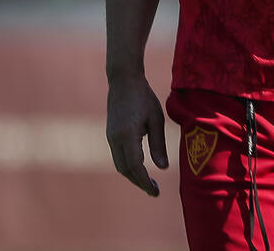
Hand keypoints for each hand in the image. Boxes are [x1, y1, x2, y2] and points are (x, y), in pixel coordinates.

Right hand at [106, 75, 168, 194]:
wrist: (123, 80)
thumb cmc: (144, 97)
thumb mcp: (156, 119)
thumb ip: (158, 144)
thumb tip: (162, 168)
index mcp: (127, 135)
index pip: (135, 166)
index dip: (145, 182)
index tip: (155, 192)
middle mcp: (115, 139)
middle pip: (125, 169)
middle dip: (139, 182)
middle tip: (155, 190)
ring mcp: (110, 137)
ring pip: (120, 164)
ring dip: (133, 175)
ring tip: (149, 181)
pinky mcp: (110, 134)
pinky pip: (118, 156)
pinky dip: (128, 165)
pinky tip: (140, 167)